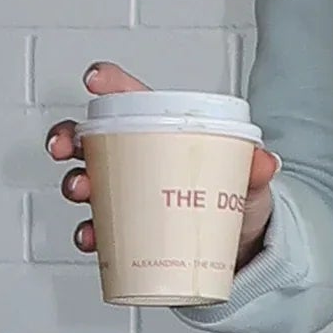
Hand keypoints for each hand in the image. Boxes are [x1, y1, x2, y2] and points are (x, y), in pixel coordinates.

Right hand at [43, 61, 280, 266]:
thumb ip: (255, 171)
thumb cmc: (238, 202)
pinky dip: (88, 233)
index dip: (109, 83)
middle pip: (90, 138)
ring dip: (74, 182)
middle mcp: (137, 160)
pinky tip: (91, 238)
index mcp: (163, 133)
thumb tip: (265, 161)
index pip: (130, 98)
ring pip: (86, 179)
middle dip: (69, 137)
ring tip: (82, 191)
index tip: (95, 81)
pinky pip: (97, 228)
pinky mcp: (126, 229)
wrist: (240, 251)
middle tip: (67, 148)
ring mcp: (128, 194)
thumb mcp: (250, 183)